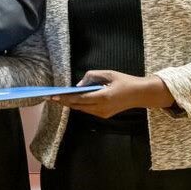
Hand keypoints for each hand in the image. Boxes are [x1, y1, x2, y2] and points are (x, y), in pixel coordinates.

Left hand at [49, 70, 174, 118]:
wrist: (139, 94)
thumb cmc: (124, 81)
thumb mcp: (108, 73)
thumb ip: (92, 76)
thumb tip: (78, 85)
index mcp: (103, 97)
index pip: (80, 99)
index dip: (66, 98)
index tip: (54, 96)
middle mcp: (102, 108)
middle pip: (78, 106)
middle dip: (64, 102)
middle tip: (51, 97)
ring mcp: (103, 113)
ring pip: (82, 109)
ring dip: (71, 104)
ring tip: (59, 98)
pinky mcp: (104, 115)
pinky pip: (88, 110)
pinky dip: (79, 105)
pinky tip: (72, 101)